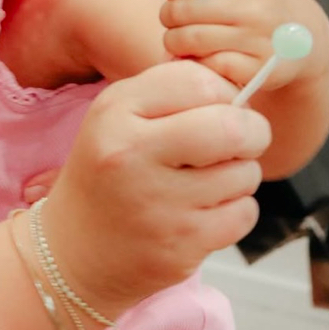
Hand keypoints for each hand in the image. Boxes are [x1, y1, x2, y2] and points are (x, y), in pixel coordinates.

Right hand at [41, 60, 269, 312]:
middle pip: (232, 127)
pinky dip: (236, 210)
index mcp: (115, 111)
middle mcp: (132, 152)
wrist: (75, 247)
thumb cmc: (107, 172)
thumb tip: (241, 89)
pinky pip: (243, 213)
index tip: (220, 106)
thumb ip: (171, 93)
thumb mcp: (117, 116)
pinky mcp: (181, 245)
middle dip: (253, 130)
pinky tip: (205, 209)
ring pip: (244, 173)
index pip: (198, 81)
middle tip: (243, 138)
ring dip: (239, 174)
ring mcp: (157, 203)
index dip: (223, 91)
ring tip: (207, 179)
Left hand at [160, 0, 323, 93]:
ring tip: (182, 38)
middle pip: (180, 10)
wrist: (307, 40)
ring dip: (174, 40)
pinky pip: (205, 65)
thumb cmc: (262, 4)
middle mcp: (254, 8)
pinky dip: (195, 62)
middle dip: (168, 16)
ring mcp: (256, 41)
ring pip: (187, 40)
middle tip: (174, 19)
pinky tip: (202, 56)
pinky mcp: (256, 71)